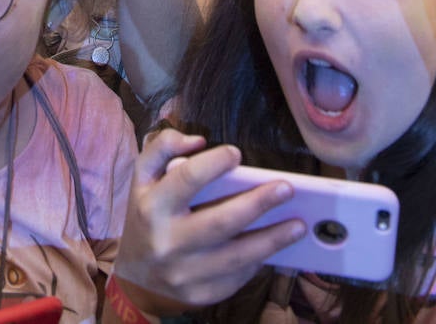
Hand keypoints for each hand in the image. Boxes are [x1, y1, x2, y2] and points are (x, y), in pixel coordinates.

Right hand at [113, 129, 302, 313]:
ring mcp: (185, 273)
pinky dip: (259, 260)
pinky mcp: (201, 295)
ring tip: (299, 224)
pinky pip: (237, 277)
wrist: (136, 276)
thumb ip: (164, 147)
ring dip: (272, 239)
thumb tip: (198, 140)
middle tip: (286, 188)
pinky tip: (276, 245)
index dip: (212, 165)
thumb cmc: (147, 215)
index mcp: (152, 206)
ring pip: (237, 256)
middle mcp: (168, 241)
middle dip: (257, 204)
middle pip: (220, 222)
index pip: (186, 180)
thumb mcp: (144, 176)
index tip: (236, 153)